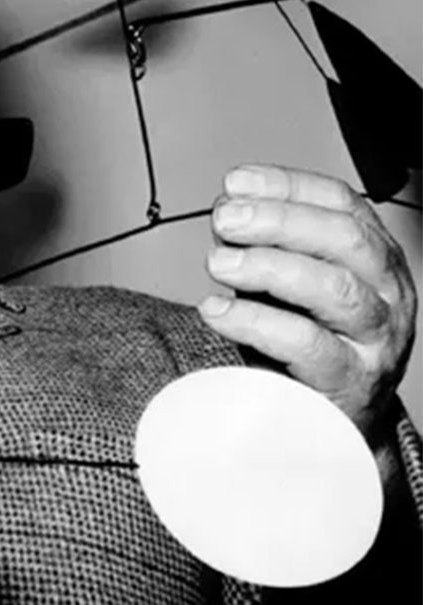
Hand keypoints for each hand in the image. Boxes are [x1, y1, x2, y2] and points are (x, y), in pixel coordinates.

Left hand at [197, 164, 416, 447]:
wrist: (330, 421)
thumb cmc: (305, 338)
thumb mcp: (288, 280)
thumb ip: (264, 242)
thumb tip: (229, 207)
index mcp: (374, 255)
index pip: (342, 203)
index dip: (287, 186)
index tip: (235, 184)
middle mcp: (387, 292)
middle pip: (343, 239)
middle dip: (278, 220)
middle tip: (225, 219)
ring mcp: (376, 339)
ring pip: (332, 288)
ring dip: (266, 266)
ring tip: (217, 263)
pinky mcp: (351, 382)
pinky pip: (306, 344)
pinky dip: (254, 321)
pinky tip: (217, 310)